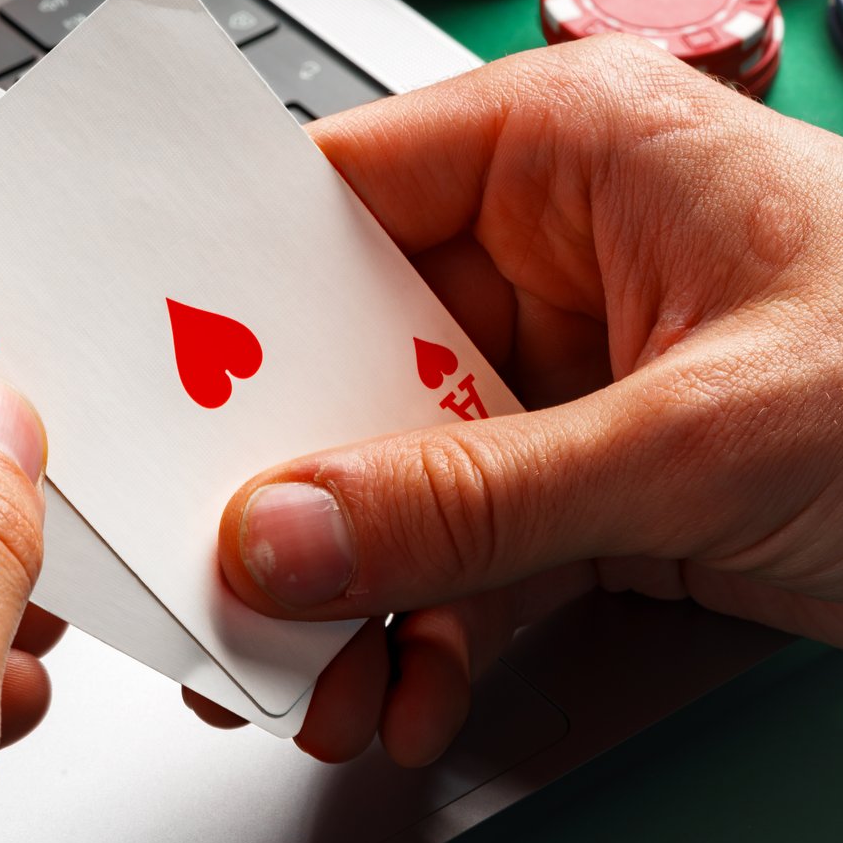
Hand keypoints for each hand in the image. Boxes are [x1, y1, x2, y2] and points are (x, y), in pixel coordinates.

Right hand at [199, 35, 842, 765]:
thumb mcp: (701, 437)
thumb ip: (474, 495)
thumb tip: (282, 532)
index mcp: (569, 151)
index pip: (333, 195)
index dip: (219, 290)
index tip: (140, 389)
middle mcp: (548, 253)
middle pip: (344, 360)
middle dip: (285, 490)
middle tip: (221, 577)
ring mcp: (563, 375)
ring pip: (393, 474)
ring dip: (353, 591)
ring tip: (318, 683)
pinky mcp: (591, 479)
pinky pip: (465, 549)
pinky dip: (431, 630)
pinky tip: (409, 691)